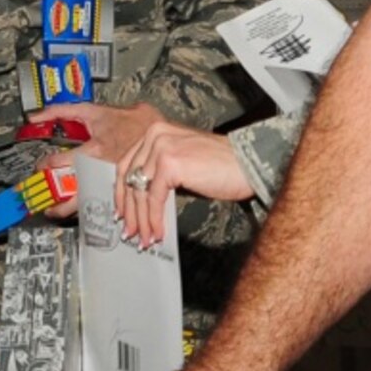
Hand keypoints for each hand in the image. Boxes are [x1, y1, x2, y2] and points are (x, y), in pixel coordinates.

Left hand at [29, 100, 170, 223]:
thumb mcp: (94, 110)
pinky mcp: (123, 187)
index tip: (40, 166)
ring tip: (55, 213)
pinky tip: (82, 211)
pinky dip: (92, 208)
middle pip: (72, 192)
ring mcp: (112, 180)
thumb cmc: (131, 120)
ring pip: (87, 202)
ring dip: (69, 210)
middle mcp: (102, 168)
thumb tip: (34, 116)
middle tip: (44, 204)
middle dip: (54, 201)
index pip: (60, 161)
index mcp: (94, 149)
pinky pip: (103, 201)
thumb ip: (62, 111)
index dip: (45, 165)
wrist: (162, 132)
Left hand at [113, 123, 252, 247]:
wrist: (250, 162)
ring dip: (141, 220)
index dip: (121, 192)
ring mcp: (161, 148)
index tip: (121, 212)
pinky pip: (154, 198)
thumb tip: (142, 199)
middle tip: (130, 231)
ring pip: (140, 192)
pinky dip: (154, 219)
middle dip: (129, 210)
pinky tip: (157, 232)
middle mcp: (154, 136)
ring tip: (144, 238)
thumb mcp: (183, 161)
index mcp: (155, 132)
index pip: (127, 165)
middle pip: (129, 179)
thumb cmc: (224, 164)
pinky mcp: (170, 164)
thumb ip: (160, 171)